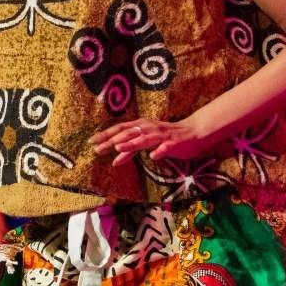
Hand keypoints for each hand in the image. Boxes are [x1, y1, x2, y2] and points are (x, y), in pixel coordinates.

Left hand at [89, 116, 215, 167]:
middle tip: (98, 149)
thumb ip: (131, 150)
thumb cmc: (167, 138)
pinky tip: (153, 156)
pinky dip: (160, 151)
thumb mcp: (146, 143)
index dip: (105, 135)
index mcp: (141, 126)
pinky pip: (166, 147)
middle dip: (112, 141)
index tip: (91, 141)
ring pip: (145, 138)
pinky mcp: (174, 142)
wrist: (193, 132)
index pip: (120, 129)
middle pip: (128, 134)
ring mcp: (162, 135)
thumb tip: (115, 159)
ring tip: (119, 149)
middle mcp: (149, 128)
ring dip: (132, 144)